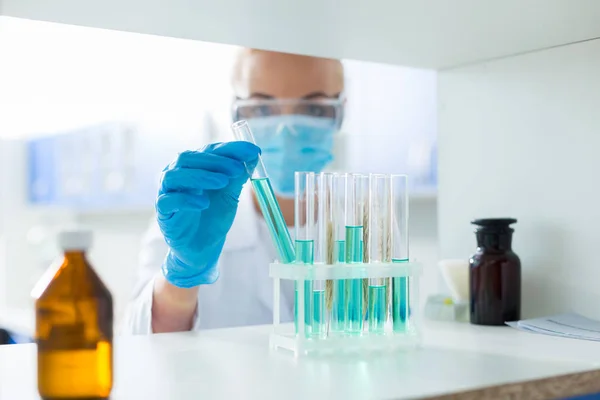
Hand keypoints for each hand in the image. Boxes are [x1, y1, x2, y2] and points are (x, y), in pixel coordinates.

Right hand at [156, 141, 259, 287]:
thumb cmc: (213, 216)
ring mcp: (167, 193)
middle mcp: (176, 175)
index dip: (230, 149)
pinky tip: (204, 203)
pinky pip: (168, 201)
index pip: (208, 151)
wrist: (204, 247)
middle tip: (237, 169)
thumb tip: (254, 152)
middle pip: (188, 158)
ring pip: (174, 176)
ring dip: (200, 176)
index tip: (252, 151)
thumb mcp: (230, 193)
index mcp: (192, 167)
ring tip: (223, 183)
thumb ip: (238, 174)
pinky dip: (186, 200)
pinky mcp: (164, 213)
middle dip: (215, 161)